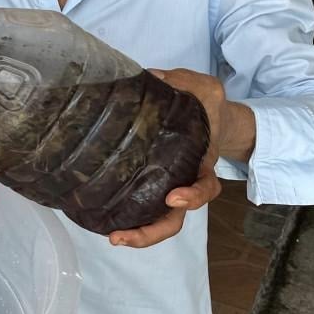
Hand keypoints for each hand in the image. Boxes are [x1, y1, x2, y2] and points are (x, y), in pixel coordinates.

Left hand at [108, 68, 227, 248]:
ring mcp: (168, 186)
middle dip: (152, 232)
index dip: (193, 195)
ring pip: (160, 220)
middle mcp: (185, 181)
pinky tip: (103, 220)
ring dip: (138, 234)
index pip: (205, 186)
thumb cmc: (205, 105)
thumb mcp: (204, 88)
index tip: (174, 197)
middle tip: (123, 237)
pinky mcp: (150, 185)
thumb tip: (151, 75)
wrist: (210, 116)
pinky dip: (127, 218)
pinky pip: (142, 207)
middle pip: (176, 217)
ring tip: (113, 238)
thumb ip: (184, 83)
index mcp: (201, 162)